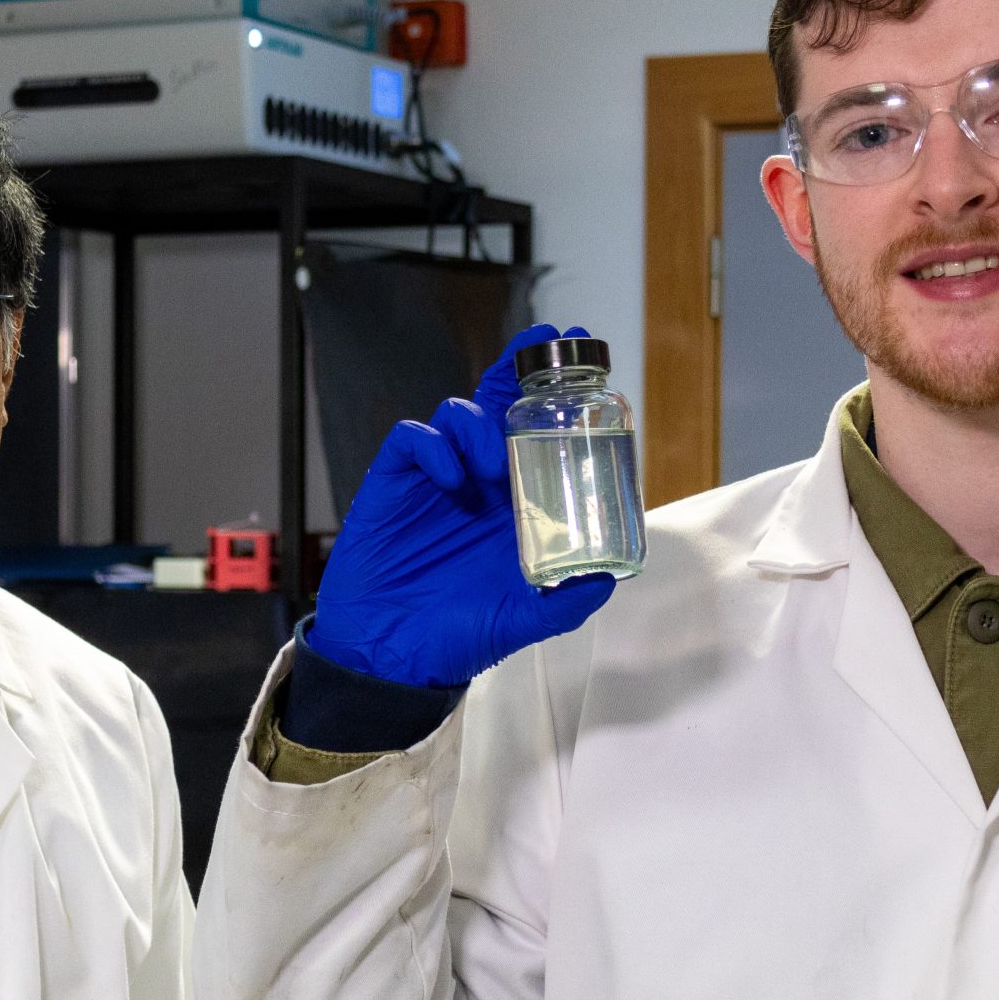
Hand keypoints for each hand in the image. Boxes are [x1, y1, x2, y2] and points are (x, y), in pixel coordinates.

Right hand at [310, 325, 617, 688]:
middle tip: (544, 344)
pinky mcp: (394, 483)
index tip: (584, 360)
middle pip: (497, 406)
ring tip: (489, 464)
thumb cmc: (456, 637)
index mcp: (512, 505)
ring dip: (477, 425)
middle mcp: (476, 482)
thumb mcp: (522, 621)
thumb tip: (609, 579)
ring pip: (456, 414)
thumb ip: (565, 603)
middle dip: (519, 369)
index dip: (554, 396)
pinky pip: (412, 439)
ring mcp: (434, 479)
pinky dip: (432, 445)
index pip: (535, 435)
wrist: (389, 655)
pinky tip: (449, 476)